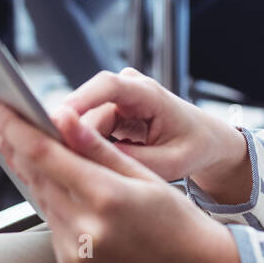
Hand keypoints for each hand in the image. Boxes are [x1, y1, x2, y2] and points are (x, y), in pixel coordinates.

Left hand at [0, 101, 245, 262]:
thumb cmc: (176, 220)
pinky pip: (52, 224)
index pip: (47, 156)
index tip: (1, 109)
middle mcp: (87, 230)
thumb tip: (63, 117)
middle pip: (36, 177)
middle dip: (15, 145)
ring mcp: (76, 255)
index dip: (18, 128)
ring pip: (40, 199)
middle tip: (0, 119)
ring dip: (28, 171)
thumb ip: (98, 147)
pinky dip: (48, 200)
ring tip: (16, 145)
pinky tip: (47, 182)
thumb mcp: (144, 174)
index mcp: (107, 199)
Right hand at [61, 68, 247, 185]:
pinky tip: (94, 167)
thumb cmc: (194, 146)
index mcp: (149, 93)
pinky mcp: (109, 110)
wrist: (205, 139)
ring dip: (82, 147)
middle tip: (69, 173)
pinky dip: (86, 148)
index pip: (108, 86)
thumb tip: (97, 162)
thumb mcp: (172, 162)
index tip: (58, 119)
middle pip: (87, 111)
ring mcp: (116, 97)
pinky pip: (87, 129)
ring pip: (82, 123)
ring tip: (90, 176)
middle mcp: (128, 87)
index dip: (81, 100)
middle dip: (75, 140)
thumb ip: (136, 161)